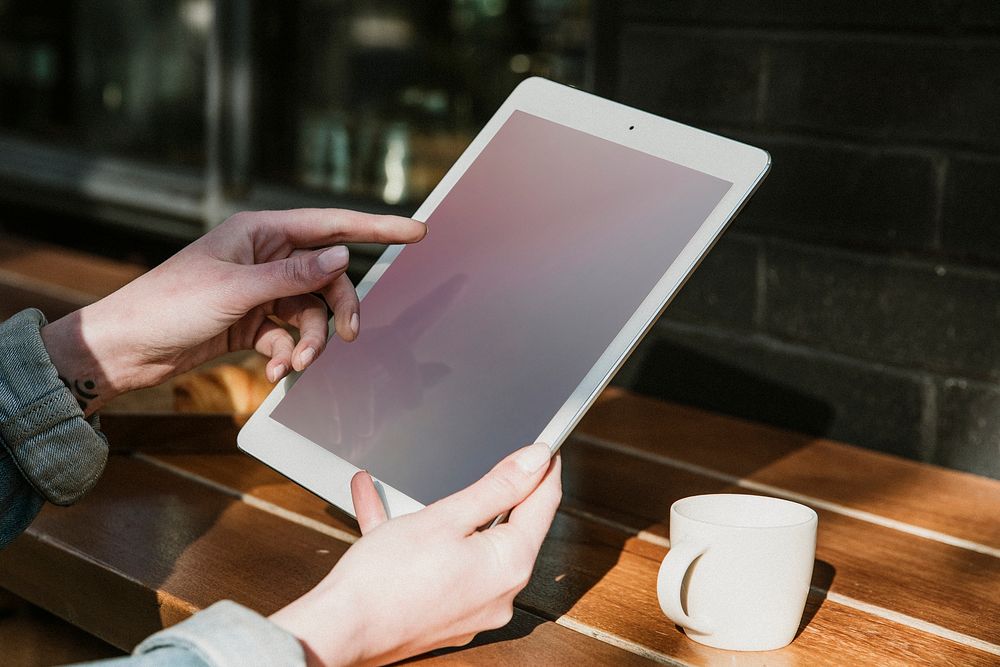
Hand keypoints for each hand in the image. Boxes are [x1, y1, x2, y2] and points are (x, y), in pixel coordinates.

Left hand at [40, 209, 425, 413]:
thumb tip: (344, 255)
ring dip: (309, 341)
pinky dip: (288, 353)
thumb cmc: (170, 305)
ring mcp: (260, 290)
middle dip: (338, 310)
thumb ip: (294, 275)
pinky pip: (289, 335)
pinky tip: (274, 370)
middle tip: (350, 337)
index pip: (332, 225)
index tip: (417, 232)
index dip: (377, 228)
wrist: (127, 348)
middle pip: (328, 278)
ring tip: (294, 366)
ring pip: (310, 312)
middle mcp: (265, 257)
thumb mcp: (236, 289)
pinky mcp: (252, 321)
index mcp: (260, 232)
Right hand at [270, 443, 561, 665]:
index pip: (543, 505)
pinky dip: (421, 540)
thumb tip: (537, 460)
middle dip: (497, 492)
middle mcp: (500, 593)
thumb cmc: (385, 578)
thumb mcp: (446, 516)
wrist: (339, 630)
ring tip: (416, 485)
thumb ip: (498, 486)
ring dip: (446, 513)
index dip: (544, 471)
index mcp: (509, 565)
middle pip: (510, 527)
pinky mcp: (444, 614)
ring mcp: (472, 608)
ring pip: (468, 545)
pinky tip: (381, 511)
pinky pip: (441, 566)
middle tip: (498, 461)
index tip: (545, 449)